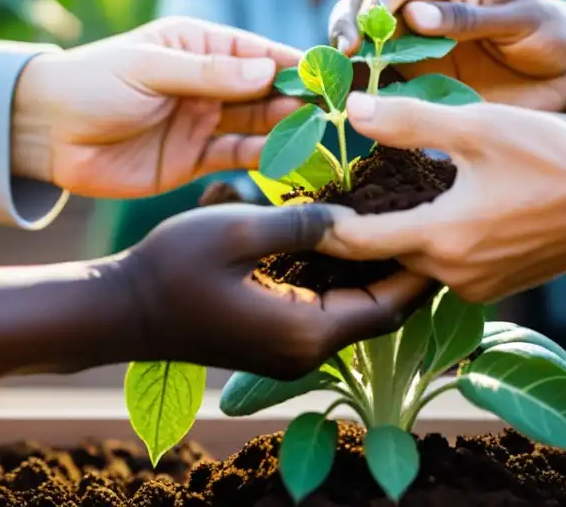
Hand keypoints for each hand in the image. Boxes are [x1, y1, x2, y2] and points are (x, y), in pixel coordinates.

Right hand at [0, 203, 432, 384]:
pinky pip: (327, 307)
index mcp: (307, 331)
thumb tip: (350, 215)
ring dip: (376, 270)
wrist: (122, 310)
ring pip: (354, 309)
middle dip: (406, 266)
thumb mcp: (238, 230)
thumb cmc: (172, 269)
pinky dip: (345, 277)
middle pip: (379, 311)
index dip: (421, 268)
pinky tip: (352, 239)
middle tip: (429, 216)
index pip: (389, 305)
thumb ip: (301, 222)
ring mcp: (289, 347)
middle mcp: (307, 348)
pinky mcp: (274, 335)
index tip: (443, 223)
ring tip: (400, 220)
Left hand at [10, 17, 302, 197]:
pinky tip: (284, 155)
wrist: (43, 134)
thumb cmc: (91, 84)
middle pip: (264, 90)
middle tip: (329, 109)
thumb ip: (208, 73)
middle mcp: (208, 83)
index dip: (292, 63)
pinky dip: (261, 155)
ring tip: (314, 131)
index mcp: (197, 47)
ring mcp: (202, 121)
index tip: (327, 74)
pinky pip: (236, 156)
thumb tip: (268, 68)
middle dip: (296, 98)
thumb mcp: (150, 69)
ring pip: (256, 124)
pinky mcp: (194, 159)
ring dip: (284, 127)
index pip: (257, 52)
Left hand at [317, 94, 565, 303]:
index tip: (298, 209)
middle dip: (358, 229)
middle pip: (385, 255)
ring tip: (374, 199)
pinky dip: (431, 240)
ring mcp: (479, 286)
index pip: (357, 242)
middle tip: (332, 197)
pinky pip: (448, 266)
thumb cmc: (553, 158)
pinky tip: (432, 209)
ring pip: (417, 261)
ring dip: (397, 234)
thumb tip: (351, 110)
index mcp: (441, 239)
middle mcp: (454, 275)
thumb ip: (410, 121)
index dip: (322, 225)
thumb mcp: (477, 127)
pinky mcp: (499, 284)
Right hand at [328, 0, 565, 112]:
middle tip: (342, 58)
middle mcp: (427, 7)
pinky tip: (351, 103)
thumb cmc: (553, 34)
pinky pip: (383, 80)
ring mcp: (420, 43)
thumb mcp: (521, 21)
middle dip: (347, 28)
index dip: (373, 8)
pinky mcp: (421, 76)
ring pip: (368, 45)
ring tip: (334, 82)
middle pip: (367, 9)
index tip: (361, 37)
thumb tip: (414, 14)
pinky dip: (363, 88)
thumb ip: (470, 18)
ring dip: (347, 60)